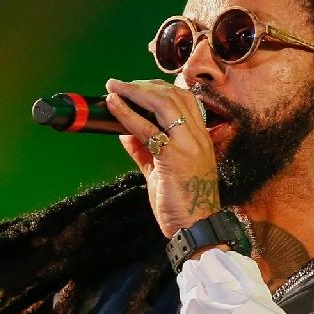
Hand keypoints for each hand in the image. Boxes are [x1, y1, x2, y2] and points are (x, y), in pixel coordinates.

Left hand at [104, 77, 222, 235]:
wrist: (195, 229)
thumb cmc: (182, 205)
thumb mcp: (161, 173)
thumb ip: (145, 152)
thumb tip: (126, 134)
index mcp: (199, 138)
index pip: (184, 99)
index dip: (158, 87)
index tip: (136, 86)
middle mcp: (197, 137)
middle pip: (173, 95)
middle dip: (144, 85)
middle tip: (119, 83)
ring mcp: (188, 145)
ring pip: (163, 104)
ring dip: (135, 92)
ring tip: (115, 87)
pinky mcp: (174, 157)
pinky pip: (147, 128)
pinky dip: (127, 113)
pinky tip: (114, 105)